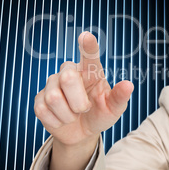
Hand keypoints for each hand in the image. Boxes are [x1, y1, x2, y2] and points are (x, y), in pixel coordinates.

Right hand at [34, 31, 133, 146]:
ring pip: (54, 98)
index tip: (86, 36)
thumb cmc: (100, 114)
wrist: (82, 133)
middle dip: (78, 101)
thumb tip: (128, 85)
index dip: (87, 46)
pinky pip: (43, 110)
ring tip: (73, 115)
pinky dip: (57, 121)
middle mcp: (70, 72)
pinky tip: (62, 119)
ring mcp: (52, 84)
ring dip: (68, 115)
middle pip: (67, 78)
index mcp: (90, 71)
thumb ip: (119, 97)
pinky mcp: (39, 99)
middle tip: (84, 109)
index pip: (89, 55)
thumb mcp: (113, 109)